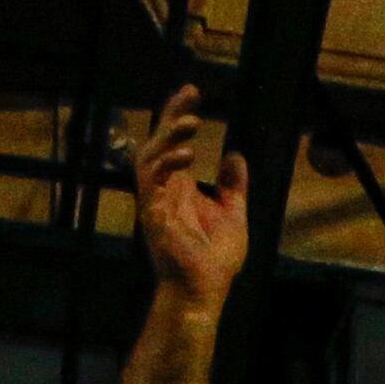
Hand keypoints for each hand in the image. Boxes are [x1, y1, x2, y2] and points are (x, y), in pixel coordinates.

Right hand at [134, 85, 246, 310]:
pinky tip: (186, 154)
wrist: (204, 290)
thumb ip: (232, 185)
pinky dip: (166, 163)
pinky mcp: (152, 212)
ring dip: (168, 135)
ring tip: (192, 121)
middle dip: (171, 115)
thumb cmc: (215, 259)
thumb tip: (235, 155)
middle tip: (188, 93)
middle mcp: (163, 189)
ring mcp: (155, 200)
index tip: (193, 93)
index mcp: (179, 187)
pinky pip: (150, 179)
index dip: (179, 116)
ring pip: (149, 155)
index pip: (174, 143)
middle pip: (159, 141)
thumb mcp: (233, 214)